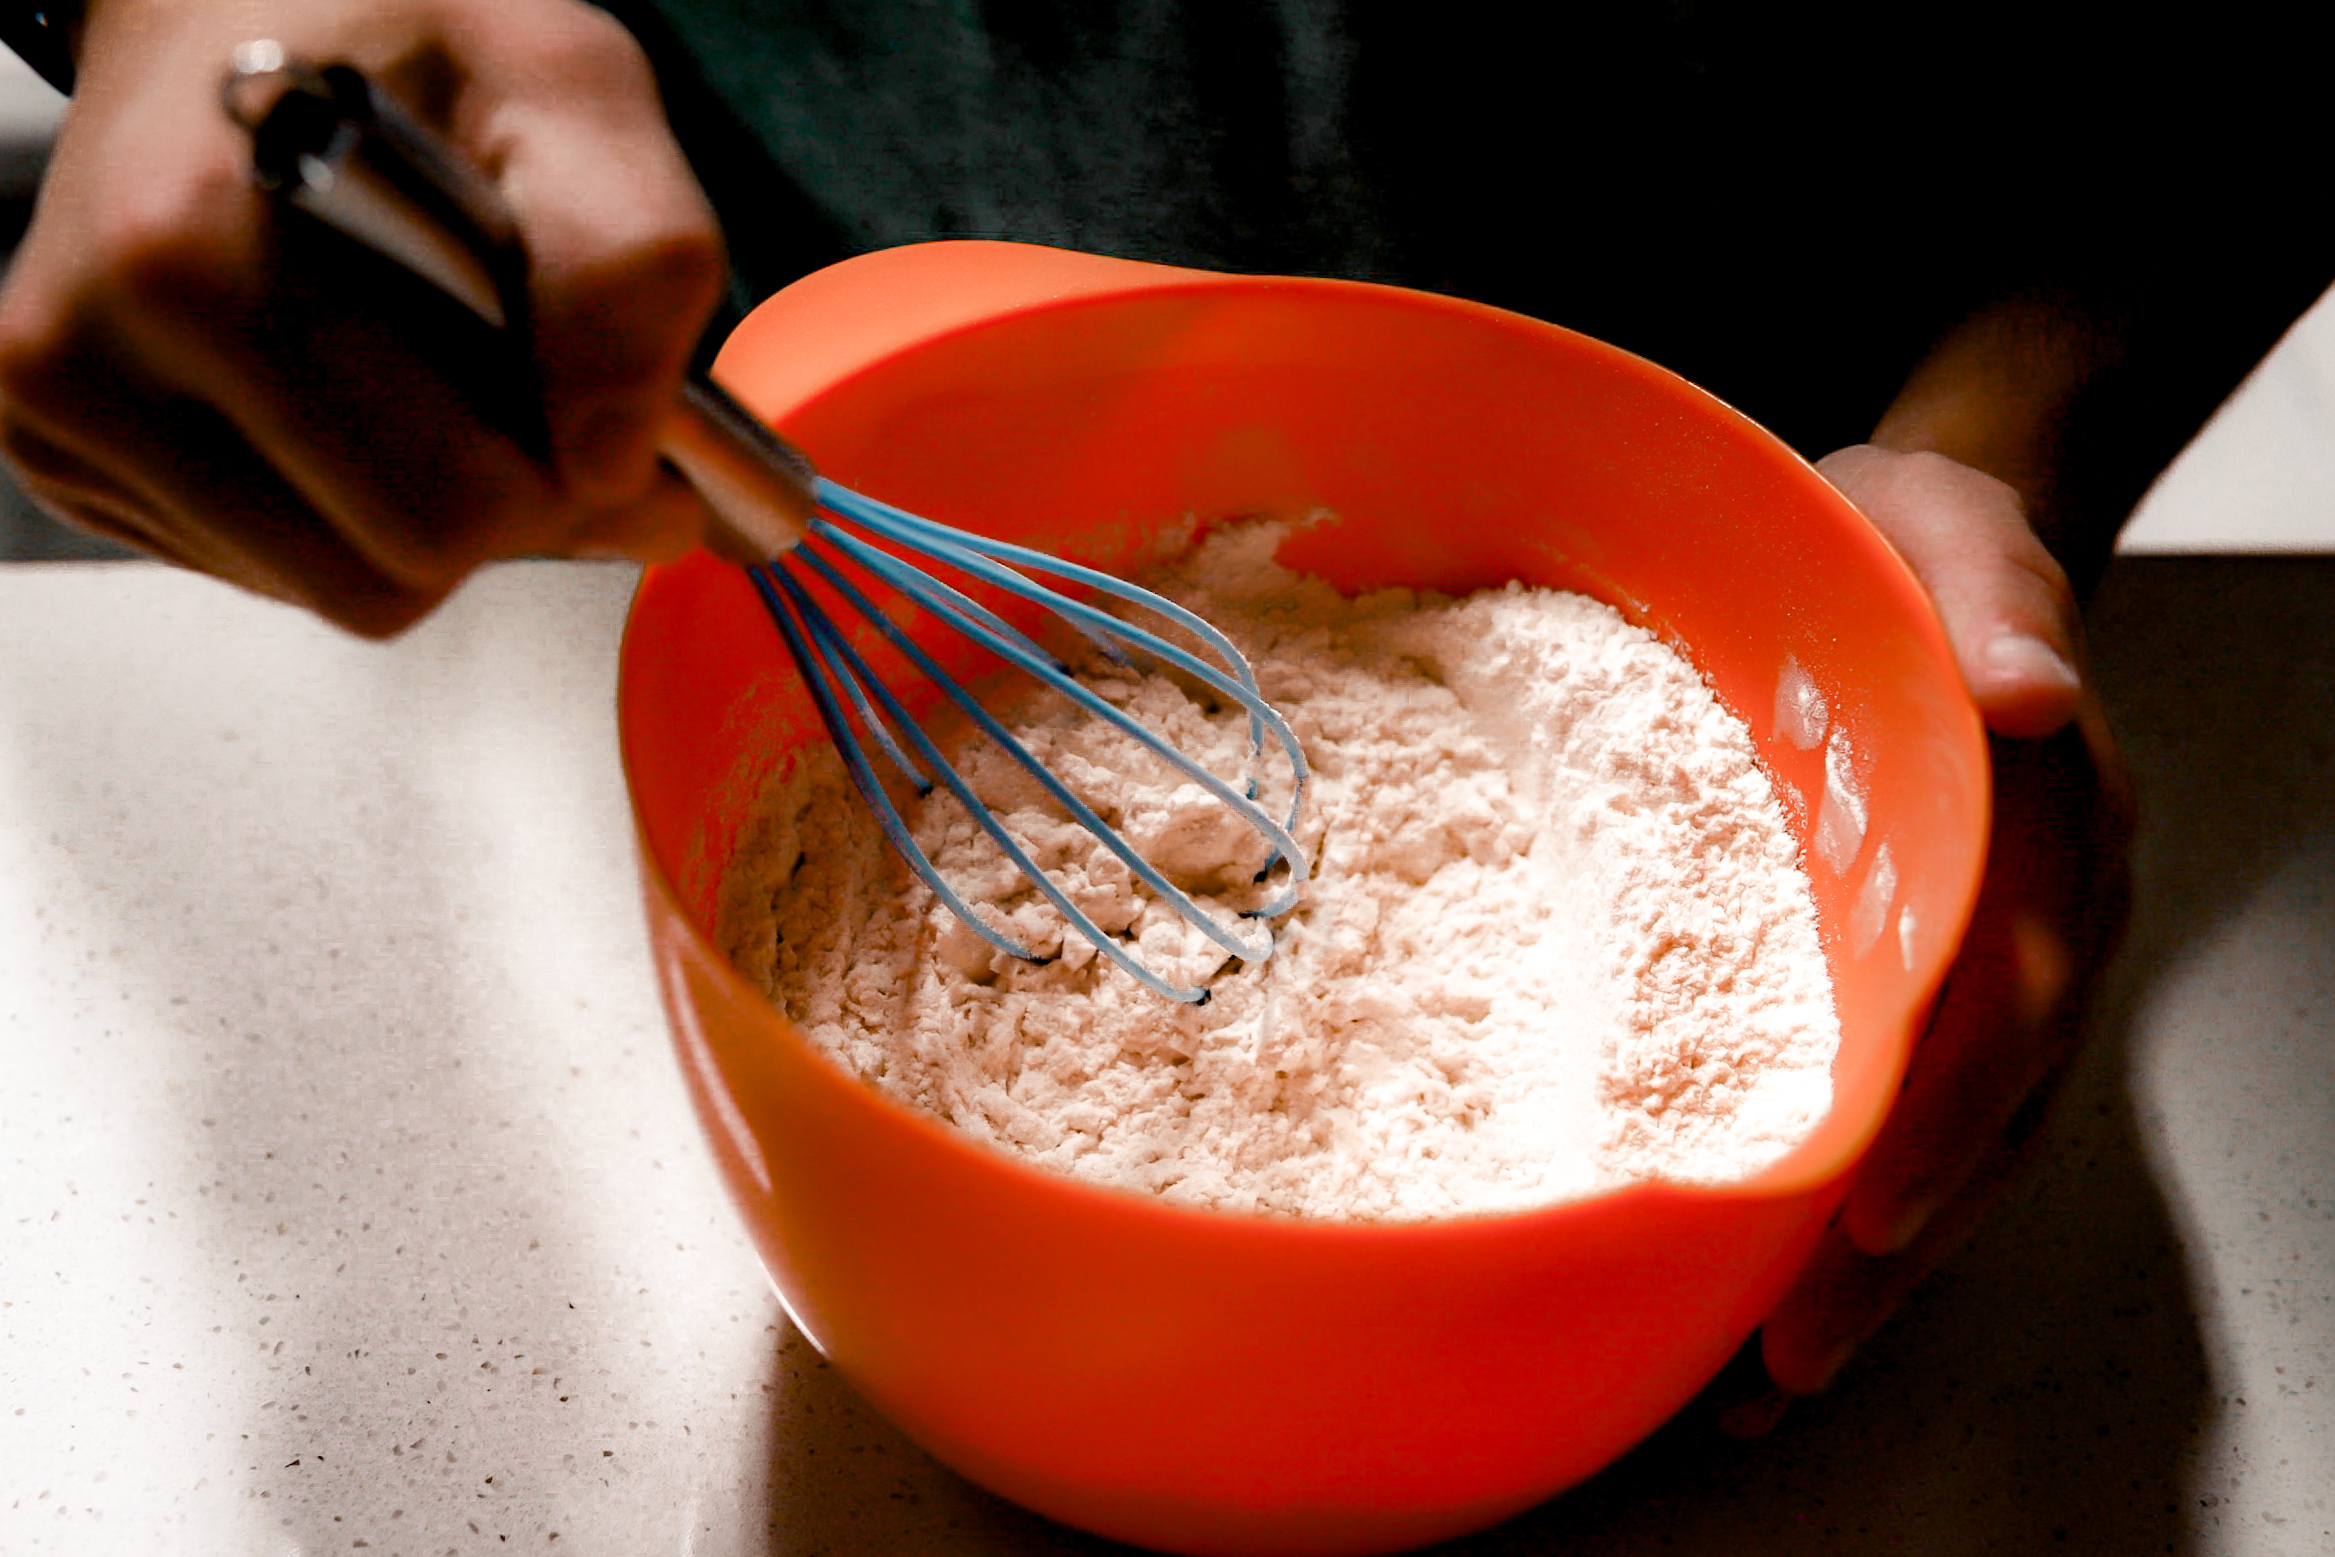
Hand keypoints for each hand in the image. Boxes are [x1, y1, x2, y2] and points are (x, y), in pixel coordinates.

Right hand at [0, 0, 723, 634]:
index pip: (455, 512)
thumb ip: (631, 262)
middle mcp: (95, 338)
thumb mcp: (568, 90)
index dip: (567, 478)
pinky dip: (342, 508)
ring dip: (419, 514)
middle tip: (514, 384)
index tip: (590, 401)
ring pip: (336, 594)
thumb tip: (609, 464)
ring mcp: (62, 404)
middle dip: (497, 505)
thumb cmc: (404, 39)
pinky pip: (272, 573)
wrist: (231, 3)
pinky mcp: (63, 451)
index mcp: (199, 247)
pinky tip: (340, 387)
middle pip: (392, 580)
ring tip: (418, 367)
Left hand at [1742, 445, 2133, 1416]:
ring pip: (1945, 1149)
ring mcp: (1979, 969)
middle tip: (1790, 1360)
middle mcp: (2029, 921)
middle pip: (1979, 1116)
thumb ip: (1994, 601)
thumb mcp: (1947, 535)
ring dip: (1861, 1272)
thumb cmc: (1907, 548)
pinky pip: (1896, 1120)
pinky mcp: (1914, 989)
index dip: (1940, 1115)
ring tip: (1764, 1383)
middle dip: (1888, 1247)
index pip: (2006, 995)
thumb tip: (2033, 691)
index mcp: (2043, 829)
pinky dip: (1836, 1217)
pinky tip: (1758, 1293)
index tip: (1861, 1214)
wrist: (1913, 555)